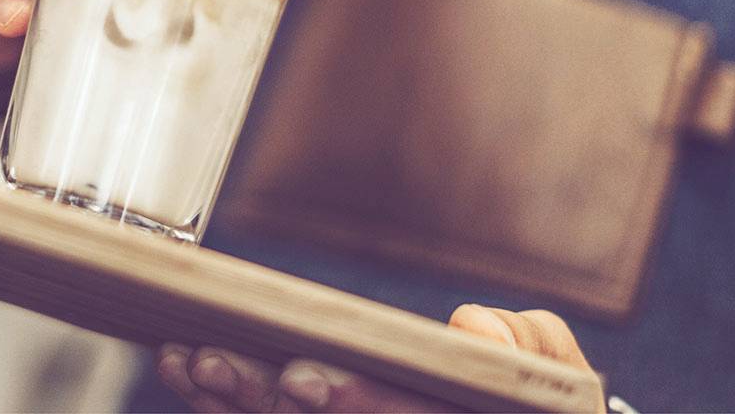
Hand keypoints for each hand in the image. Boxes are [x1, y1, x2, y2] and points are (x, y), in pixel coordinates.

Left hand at [157, 304, 592, 412]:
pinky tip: (190, 376)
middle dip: (261, 402)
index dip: (354, 404)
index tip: (297, 375)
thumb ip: (526, 347)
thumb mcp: (551, 372)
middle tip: (207, 361)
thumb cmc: (531, 403)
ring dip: (230, 406)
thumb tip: (470, 329)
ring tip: (182, 364)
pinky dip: (230, 408)